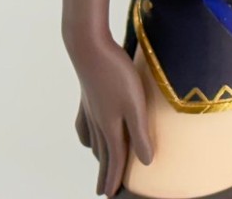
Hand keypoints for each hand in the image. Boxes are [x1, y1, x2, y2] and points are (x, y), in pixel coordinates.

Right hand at [68, 35, 153, 195]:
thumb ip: (140, 133)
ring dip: (98, 156)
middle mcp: (98, 122)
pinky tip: (88, 137)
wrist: (89, 47)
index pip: (115, 159)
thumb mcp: (135, 105)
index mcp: (111, 127)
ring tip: (102, 166)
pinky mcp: (87, 97)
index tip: (111, 195)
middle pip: (103, 154)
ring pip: (94, 141)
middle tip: (103, 190)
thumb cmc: (115, 75)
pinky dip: (87, 137)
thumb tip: (146, 161)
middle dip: (105, 172)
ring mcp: (90, 110)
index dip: (115, 178)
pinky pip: (85, 125)